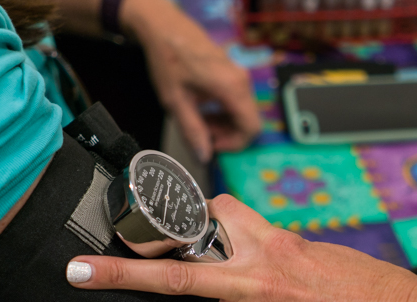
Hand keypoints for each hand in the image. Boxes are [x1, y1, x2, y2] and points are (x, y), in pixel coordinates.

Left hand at [66, 195, 416, 301]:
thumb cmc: (374, 289)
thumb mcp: (321, 253)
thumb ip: (276, 252)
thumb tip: (250, 254)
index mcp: (272, 244)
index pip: (214, 215)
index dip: (183, 217)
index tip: (157, 225)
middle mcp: (257, 280)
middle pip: (174, 272)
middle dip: (119, 272)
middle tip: (78, 271)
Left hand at [120, 0, 260, 161]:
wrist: (164, 29)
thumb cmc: (169, 60)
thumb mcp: (176, 102)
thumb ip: (192, 131)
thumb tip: (204, 156)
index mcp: (231, 88)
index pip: (251, 129)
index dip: (234, 144)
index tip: (212, 146)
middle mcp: (241, 81)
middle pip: (248, 121)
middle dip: (226, 135)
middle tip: (201, 134)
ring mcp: (239, 75)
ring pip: (242, 111)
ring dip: (223, 123)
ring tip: (198, 121)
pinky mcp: (233, 73)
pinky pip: (236, 100)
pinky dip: (222, 111)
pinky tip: (202, 109)